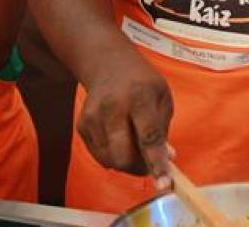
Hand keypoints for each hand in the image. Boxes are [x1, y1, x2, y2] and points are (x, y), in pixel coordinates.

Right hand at [77, 47, 173, 186]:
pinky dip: (112, 156)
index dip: (157, 163)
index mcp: (139, 97)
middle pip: (123, 156)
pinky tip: (119, 139)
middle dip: (138, 167)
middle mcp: (112, 107)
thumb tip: (166, 159)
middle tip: (148, 163)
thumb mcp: (162, 97)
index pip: (148, 137)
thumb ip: (163, 130)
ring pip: (110, 160)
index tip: (164, 184)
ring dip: (126, 163)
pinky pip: (100, 156)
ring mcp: (93, 117)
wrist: (108, 65)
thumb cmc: (141, 83)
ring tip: (133, 145)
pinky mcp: (82, 125)